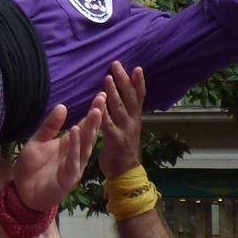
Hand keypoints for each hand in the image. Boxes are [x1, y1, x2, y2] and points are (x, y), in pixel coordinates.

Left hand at [12, 99, 105, 213]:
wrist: (21, 193)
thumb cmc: (31, 168)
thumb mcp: (37, 142)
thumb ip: (49, 126)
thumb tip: (62, 106)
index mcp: (69, 145)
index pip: (84, 126)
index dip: (92, 112)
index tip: (101, 95)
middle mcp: (75, 155)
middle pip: (88, 134)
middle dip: (96, 117)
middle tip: (102, 99)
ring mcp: (74, 167)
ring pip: (85, 146)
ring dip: (90, 129)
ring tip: (95, 112)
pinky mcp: (68, 179)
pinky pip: (73, 161)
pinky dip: (76, 147)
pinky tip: (76, 132)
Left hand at [98, 63, 146, 177]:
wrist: (125, 173)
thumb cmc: (123, 149)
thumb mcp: (128, 128)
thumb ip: (126, 113)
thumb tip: (123, 97)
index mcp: (135, 118)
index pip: (139, 97)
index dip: (139, 83)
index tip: (137, 67)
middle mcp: (133, 122)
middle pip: (130, 98)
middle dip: (124, 80)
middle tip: (116, 64)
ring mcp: (125, 131)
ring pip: (119, 108)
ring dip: (114, 93)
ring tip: (107, 78)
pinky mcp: (115, 141)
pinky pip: (108, 126)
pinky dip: (104, 115)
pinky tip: (98, 106)